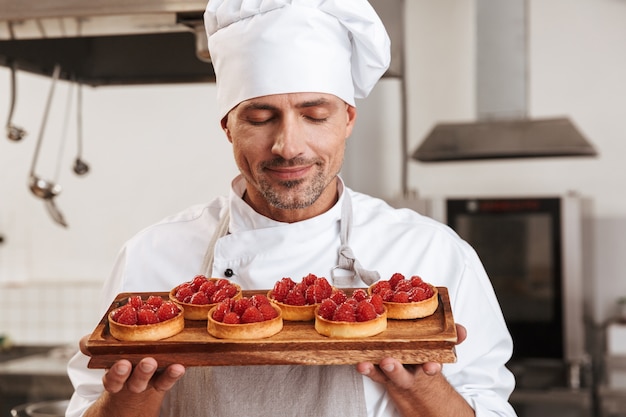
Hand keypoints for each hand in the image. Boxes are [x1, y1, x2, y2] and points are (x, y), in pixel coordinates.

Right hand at [79, 335, 185, 416]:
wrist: (133, 387)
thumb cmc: (119, 362)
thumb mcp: (104, 356)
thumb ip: (93, 346)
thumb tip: (84, 342)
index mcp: (116, 378)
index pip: (113, 380)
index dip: (117, 374)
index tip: (122, 364)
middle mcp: (133, 383)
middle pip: (136, 382)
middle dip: (141, 373)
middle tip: (148, 362)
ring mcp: (150, 382)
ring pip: (155, 381)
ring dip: (162, 371)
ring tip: (166, 362)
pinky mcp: (164, 380)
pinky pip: (169, 379)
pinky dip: (174, 373)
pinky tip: (180, 366)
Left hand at [355, 324, 472, 416]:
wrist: (414, 383)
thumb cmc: (424, 358)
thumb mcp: (441, 349)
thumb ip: (453, 338)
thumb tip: (462, 331)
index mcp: (424, 365)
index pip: (431, 367)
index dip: (431, 366)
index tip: (431, 366)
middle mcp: (407, 373)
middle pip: (401, 375)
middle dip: (395, 370)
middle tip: (388, 362)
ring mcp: (391, 374)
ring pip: (381, 375)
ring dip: (372, 369)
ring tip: (364, 364)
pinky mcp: (378, 372)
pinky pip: (370, 371)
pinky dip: (364, 367)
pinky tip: (357, 363)